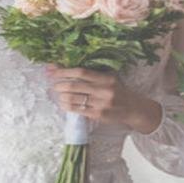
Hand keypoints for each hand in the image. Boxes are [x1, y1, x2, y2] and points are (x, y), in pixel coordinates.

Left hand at [45, 65, 161, 133]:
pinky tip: (64, 104)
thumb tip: (66, 68)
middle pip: (74, 86)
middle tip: (54, 85)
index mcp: (104, 78)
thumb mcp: (107, 79)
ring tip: (60, 96)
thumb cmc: (116, 91)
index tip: (51, 71)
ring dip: (62, 97)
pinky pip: (78, 110)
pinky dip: (67, 106)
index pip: (80, 72)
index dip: (64, 71)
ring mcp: (101, 103)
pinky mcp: (98, 114)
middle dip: (59, 85)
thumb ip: (90, 75)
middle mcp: (103, 89)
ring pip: (74, 99)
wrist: (132, 107)